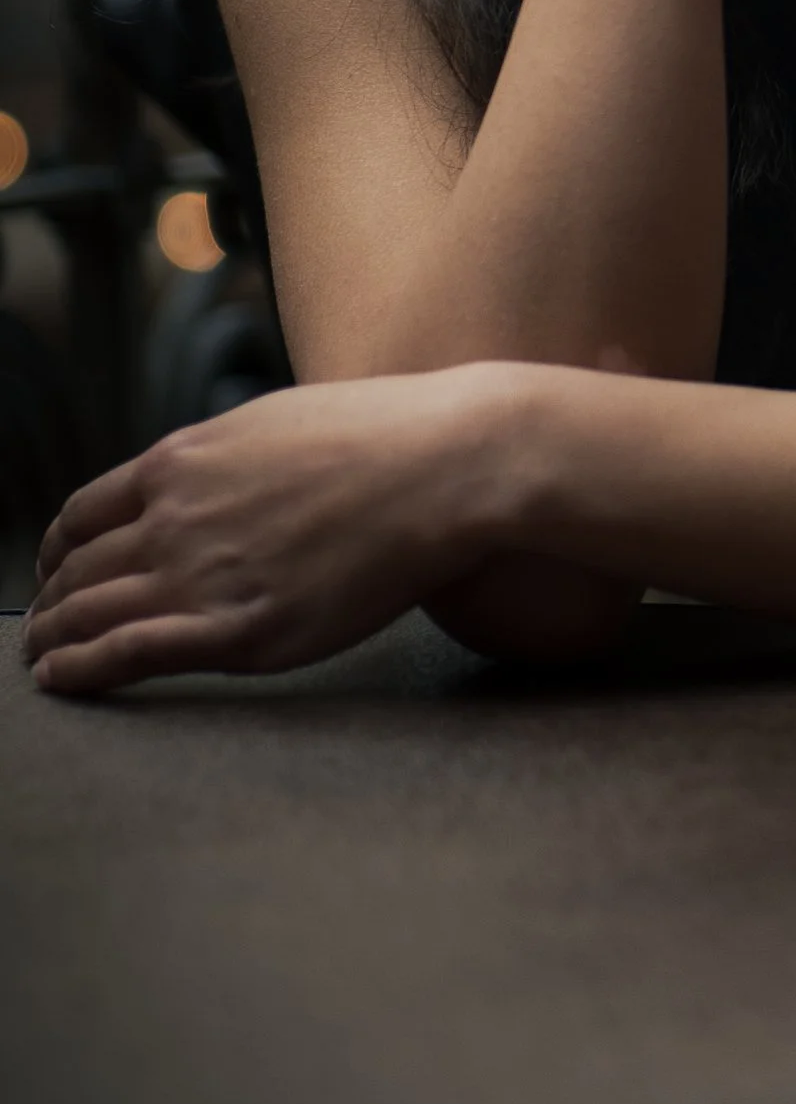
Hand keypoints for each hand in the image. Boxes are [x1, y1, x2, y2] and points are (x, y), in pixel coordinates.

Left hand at [22, 368, 530, 695]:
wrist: (444, 466)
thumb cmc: (384, 439)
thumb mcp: (275, 423)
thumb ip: (225, 460)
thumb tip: (209, 480)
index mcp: (181, 461)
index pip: (83, 514)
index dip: (57, 550)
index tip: (55, 569)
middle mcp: (174, 517)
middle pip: (77, 569)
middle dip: (50, 601)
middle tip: (43, 625)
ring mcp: (200, 575)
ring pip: (88, 614)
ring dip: (52, 640)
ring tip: (43, 659)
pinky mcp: (235, 630)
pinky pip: (125, 654)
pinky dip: (79, 670)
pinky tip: (60, 680)